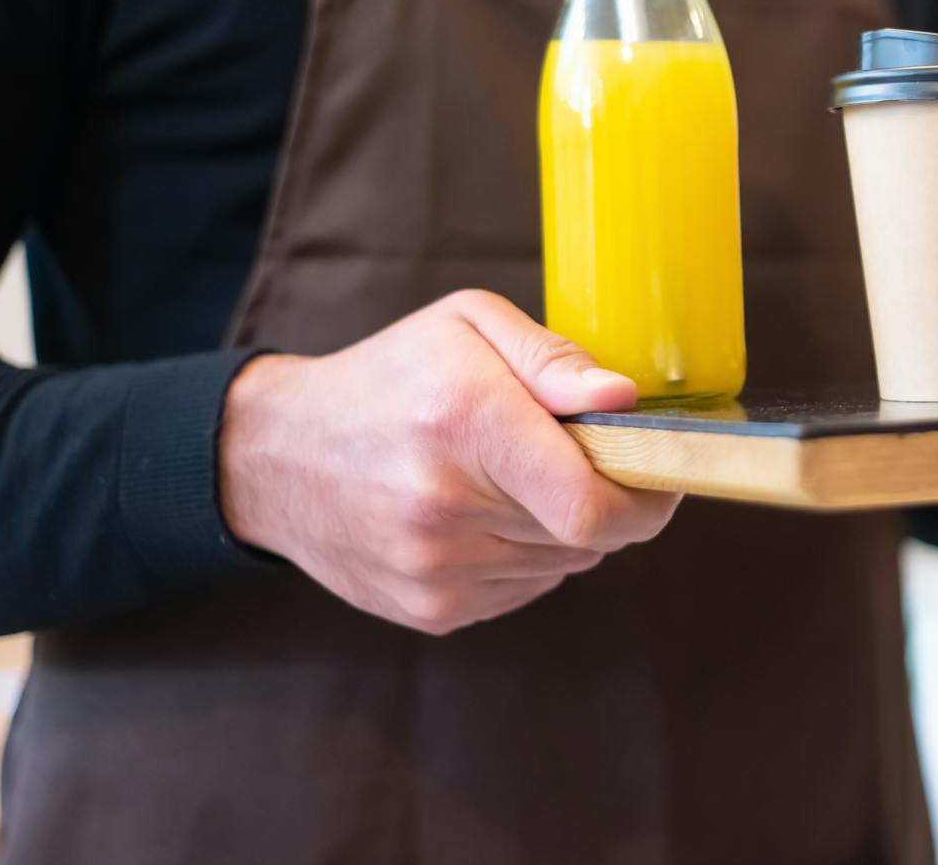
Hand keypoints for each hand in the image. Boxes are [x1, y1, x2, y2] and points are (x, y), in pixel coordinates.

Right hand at [219, 289, 678, 634]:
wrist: (276, 457)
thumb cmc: (389, 379)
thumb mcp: (467, 327)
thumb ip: (553, 359)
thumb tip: (623, 400)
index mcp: (465, 423)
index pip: (594, 504)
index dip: (649, 498)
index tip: (660, 472)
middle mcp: (447, 506)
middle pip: (591, 533)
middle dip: (607, 496)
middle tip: (577, 457)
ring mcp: (435, 569)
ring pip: (566, 563)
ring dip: (564, 525)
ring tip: (511, 479)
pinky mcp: (431, 610)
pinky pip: (527, 588)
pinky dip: (527, 554)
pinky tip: (482, 514)